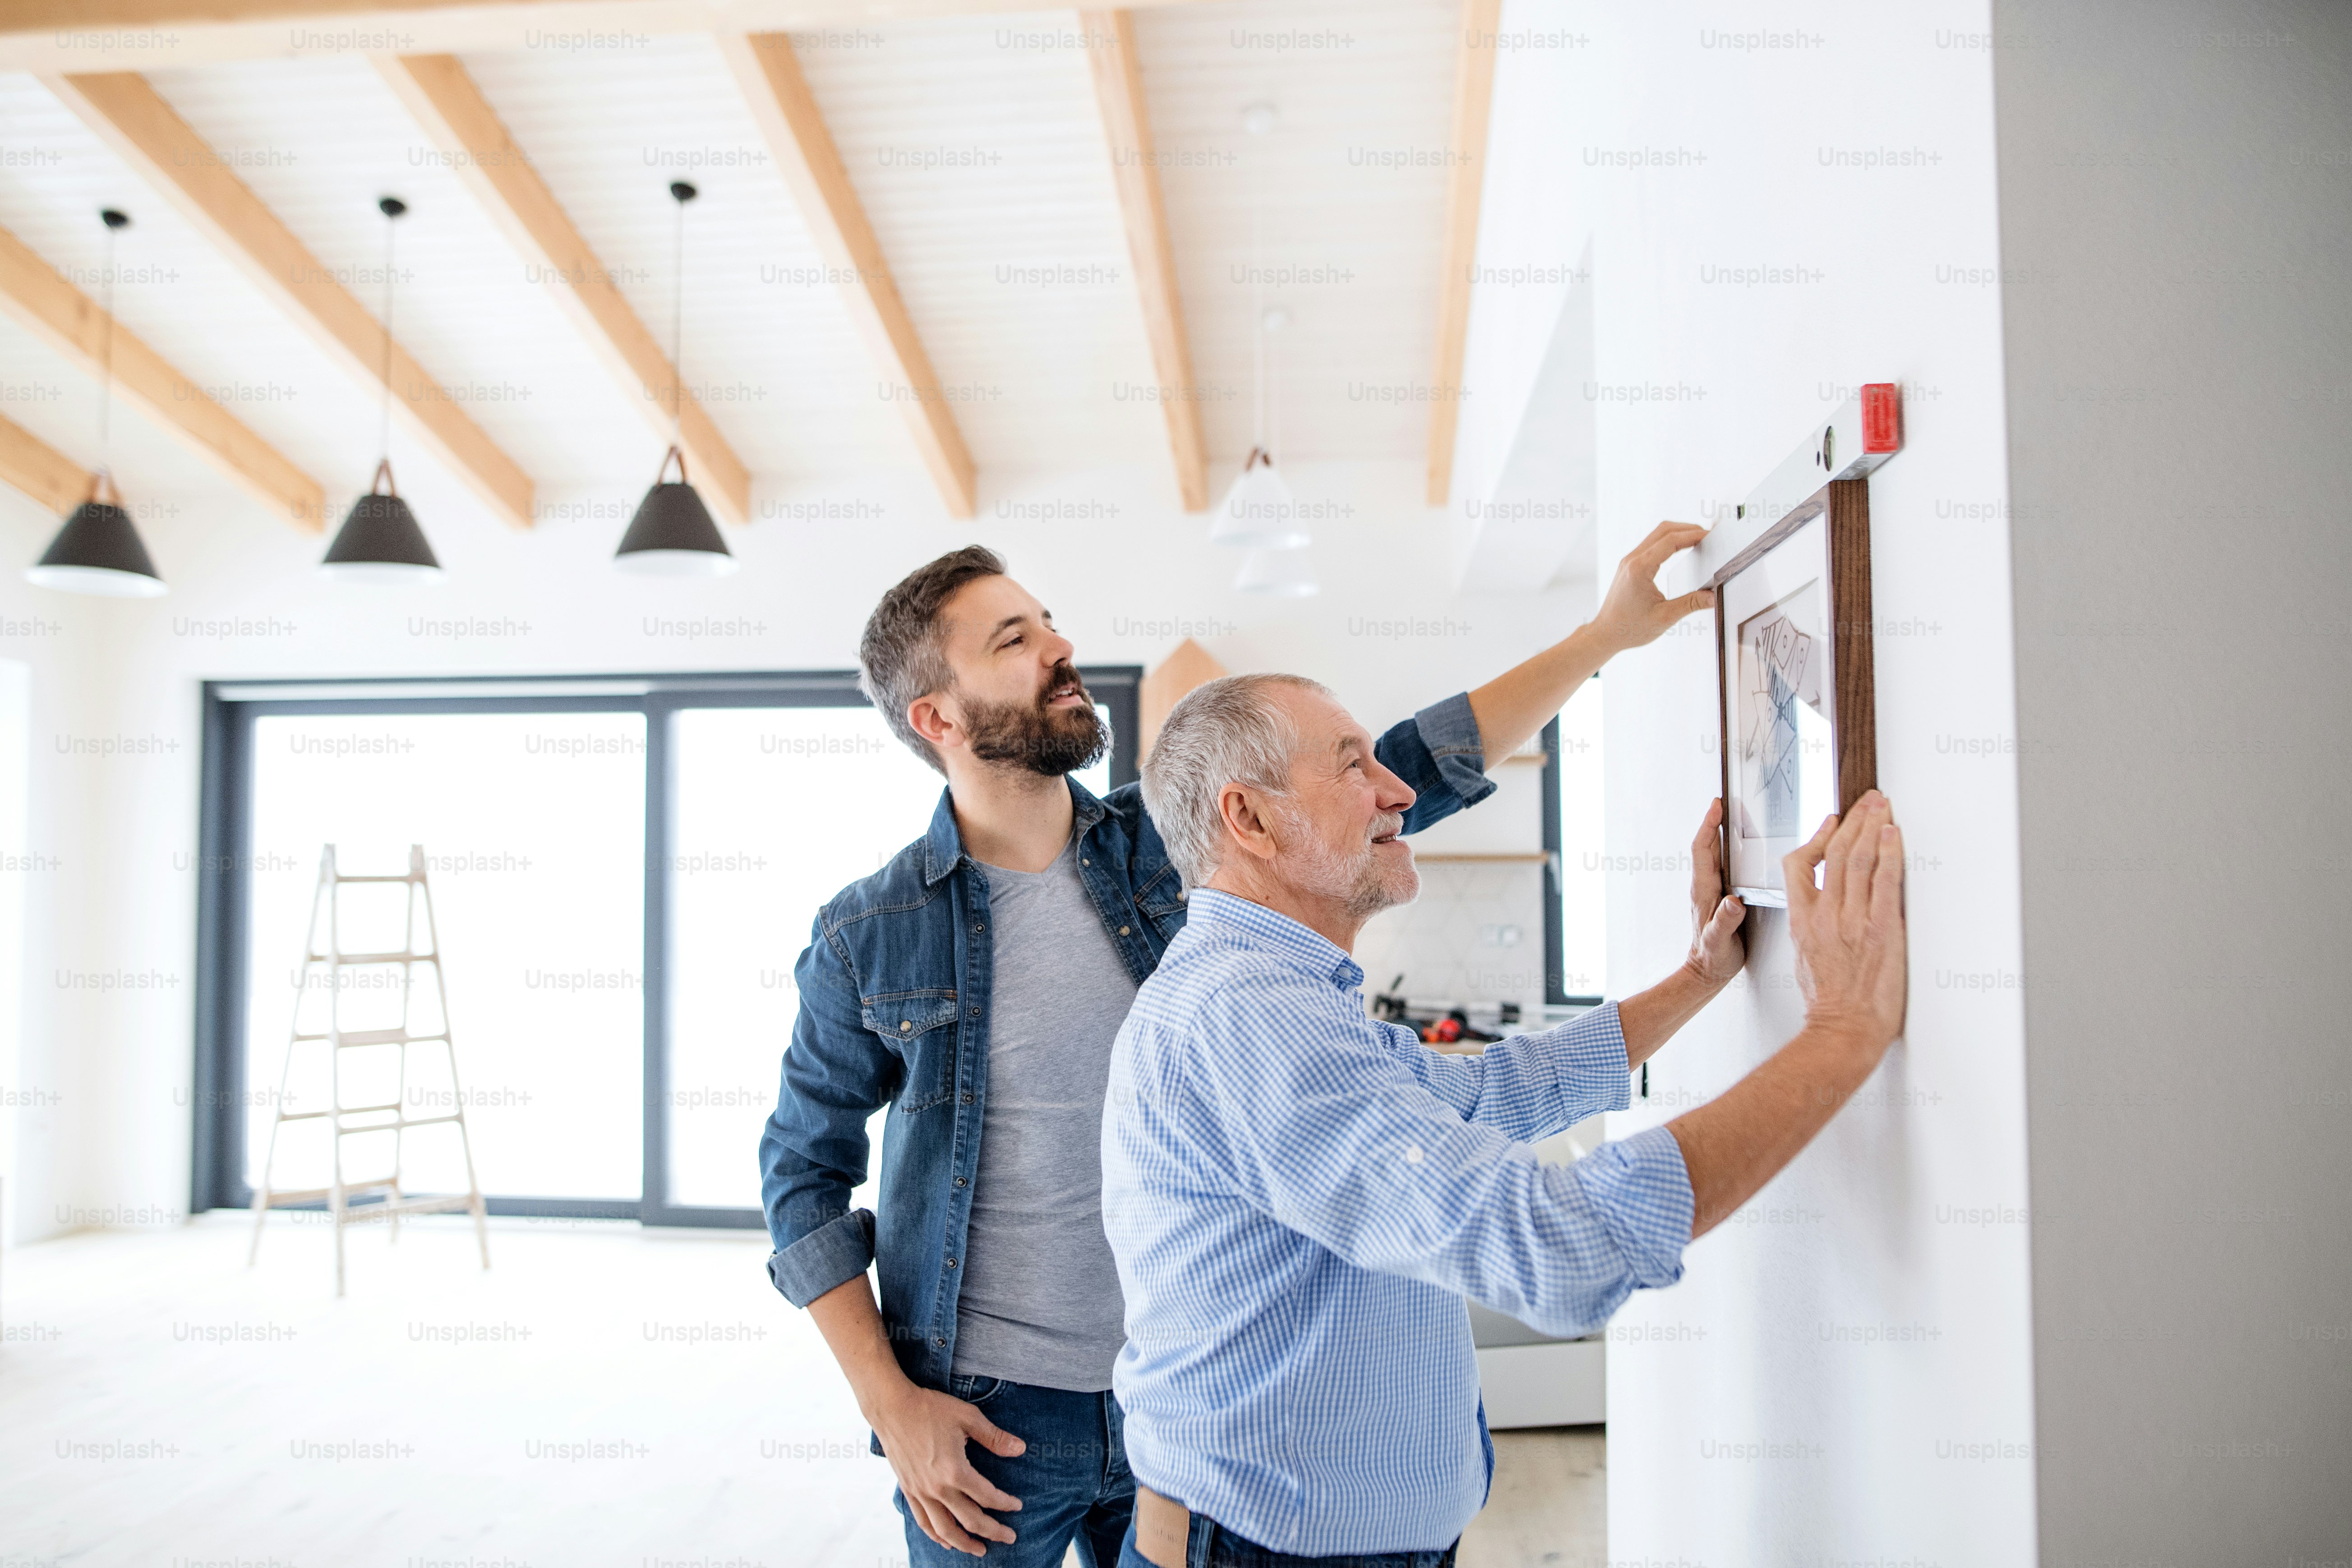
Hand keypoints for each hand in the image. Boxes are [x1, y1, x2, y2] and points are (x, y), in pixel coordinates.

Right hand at [869, 1380, 1025, 1555]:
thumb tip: (1021, 1449)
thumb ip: (995, 1437)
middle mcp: (937, 1488)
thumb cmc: (930, 1408)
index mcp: (955, 1471)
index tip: (1017, 1506)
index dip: (1005, 1504)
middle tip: (1010, 1538)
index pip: (987, 1497)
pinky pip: (923, 1522)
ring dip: (964, 1544)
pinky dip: (937, 1535)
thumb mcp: (968, 1417)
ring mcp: (920, 1492)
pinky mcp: (908, 1490)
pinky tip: (946, 1541)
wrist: (892, 1407)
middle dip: (993, 1531)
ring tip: (980, 1550)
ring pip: (945, 1529)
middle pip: (970, 1520)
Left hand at [1592, 521, 1713, 651]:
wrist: (1606, 633)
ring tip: (1698, 540)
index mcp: (1640, 569)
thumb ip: (1691, 604)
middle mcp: (1632, 560)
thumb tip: (1713, 596)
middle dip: (1688, 529)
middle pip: (1664, 530)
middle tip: (1708, 536)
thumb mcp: (1665, 617)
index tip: (1711, 537)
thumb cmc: (1629, 628)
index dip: (1694, 535)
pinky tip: (1680, 548)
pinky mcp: (1629, 565)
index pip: (1671, 540)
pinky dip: (1668, 541)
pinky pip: (1651, 544)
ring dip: (1678, 533)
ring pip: (1656, 535)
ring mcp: (1629, 561)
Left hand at [1685, 799, 1744, 985]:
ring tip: (1732, 816)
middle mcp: (1704, 887)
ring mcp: (1710, 891)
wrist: (1707, 971)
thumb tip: (1734, 901)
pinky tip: (1739, 848)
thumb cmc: (1713, 958)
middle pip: (1707, 846)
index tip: (1716, 806)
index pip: (1703, 850)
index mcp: (1704, 891)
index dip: (1709, 826)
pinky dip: (1728, 851)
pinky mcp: (1718, 896)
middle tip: (1725, 801)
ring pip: (1713, 855)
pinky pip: (1721, 866)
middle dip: (1714, 822)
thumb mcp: (1720, 941)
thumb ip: (1726, 921)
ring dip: (1720, 834)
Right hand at [1785, 791, 1907, 1052]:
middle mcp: (1825, 915)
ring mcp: (1853, 921)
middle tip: (1867, 800)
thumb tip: (1821, 910)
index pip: (1799, 865)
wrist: (1843, 1029)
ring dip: (1872, 827)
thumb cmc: (1827, 1002)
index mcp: (1802, 922)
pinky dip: (1890, 853)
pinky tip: (1894, 834)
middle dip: (1853, 820)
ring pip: (1858, 860)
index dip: (1816, 837)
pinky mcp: (1881, 929)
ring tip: (1883, 806)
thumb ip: (1811, 927)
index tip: (1831, 822)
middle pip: (1834, 853)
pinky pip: (1885, 881)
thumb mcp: (1804, 957)